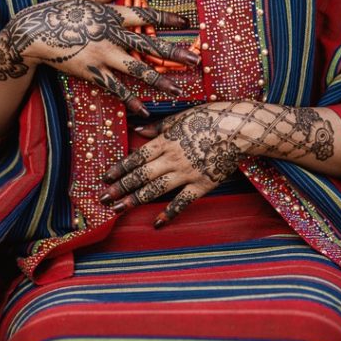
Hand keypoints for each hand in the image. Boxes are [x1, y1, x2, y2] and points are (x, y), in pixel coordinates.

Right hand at [0, 0, 200, 116]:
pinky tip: (144, 109)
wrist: (33, 33)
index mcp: (112, 15)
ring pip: (136, 69)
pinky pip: (115, 88)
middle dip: (174, 53)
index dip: (166, 19)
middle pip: (148, 45)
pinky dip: (130, 99)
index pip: (145, 16)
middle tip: (195, 60)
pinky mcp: (91, 71)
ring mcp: (102, 54)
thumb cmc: (59, 12)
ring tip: (177, 90)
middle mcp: (111, 35)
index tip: (185, 23)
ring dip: (159, 80)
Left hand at [97, 100, 259, 225]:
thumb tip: (138, 130)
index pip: (136, 158)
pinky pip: (182, 202)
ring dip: (134, 200)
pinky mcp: (201, 184)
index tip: (104, 178)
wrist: (237, 129)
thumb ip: (158, 127)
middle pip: (140, 175)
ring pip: (154, 189)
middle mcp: (171, 158)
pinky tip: (157, 223)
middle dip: (119, 188)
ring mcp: (186, 173)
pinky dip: (169, 213)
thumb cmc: (208, 118)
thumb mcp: (180, 118)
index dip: (119, 169)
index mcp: (165, 141)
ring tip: (117, 210)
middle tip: (103, 199)